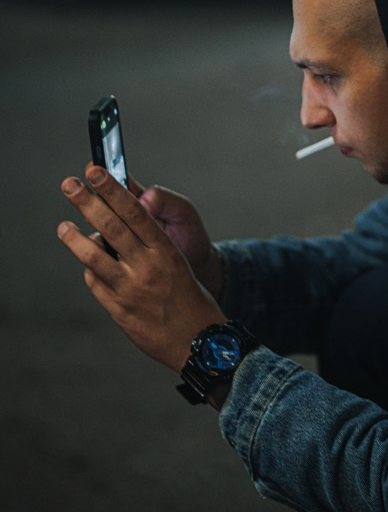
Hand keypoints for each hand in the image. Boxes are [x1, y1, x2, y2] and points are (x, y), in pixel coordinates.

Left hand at [58, 165, 223, 372]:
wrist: (199, 340)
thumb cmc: (189, 296)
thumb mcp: (176, 261)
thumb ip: (149, 242)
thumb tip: (118, 221)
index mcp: (165, 250)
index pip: (134, 211)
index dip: (113, 189)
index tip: (95, 171)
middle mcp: (147, 267)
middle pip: (110, 226)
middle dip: (86, 202)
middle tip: (69, 184)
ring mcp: (130, 290)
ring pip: (93, 256)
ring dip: (75, 238)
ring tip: (63, 227)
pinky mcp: (118, 310)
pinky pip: (96, 282)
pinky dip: (90, 269)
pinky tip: (89, 262)